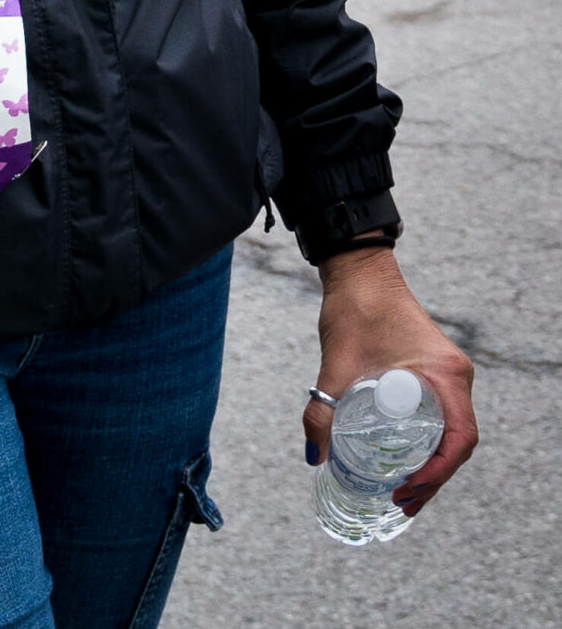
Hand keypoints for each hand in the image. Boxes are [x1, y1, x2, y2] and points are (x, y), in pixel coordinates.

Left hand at [304, 247, 476, 517]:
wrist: (358, 270)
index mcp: (446, 376)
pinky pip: (441, 417)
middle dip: (433, 479)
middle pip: (457, 443)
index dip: (438, 472)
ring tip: (404, 493)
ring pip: (450, 432)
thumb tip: (314, 456)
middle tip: (403, 503)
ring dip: (432, 465)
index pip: (460, 439)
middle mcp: (455, 378)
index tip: (408, 488)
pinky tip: (407, 461)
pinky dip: (428, 443)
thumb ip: (323, 410)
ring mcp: (447, 375)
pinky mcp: (434, 372)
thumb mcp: (337, 363)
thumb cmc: (354, 307)